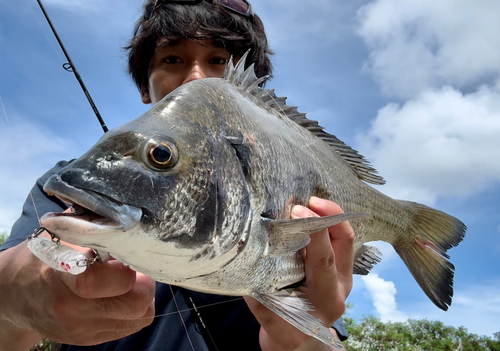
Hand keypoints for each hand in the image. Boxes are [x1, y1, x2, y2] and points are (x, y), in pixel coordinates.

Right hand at [0, 237, 154, 349]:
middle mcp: (70, 306)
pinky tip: (119, 294)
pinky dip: (134, 310)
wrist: (16, 293)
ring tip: (129, 281)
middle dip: (145, 283)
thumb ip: (93, 225)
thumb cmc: (44, 256)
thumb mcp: (62, 233)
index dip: (124, 268)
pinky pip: (131, 326)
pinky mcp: (88, 339)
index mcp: (60, 272)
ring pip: (139, 317)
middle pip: (134, 304)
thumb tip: (125, 216)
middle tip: (137, 269)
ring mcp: (80, 327)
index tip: (128, 255)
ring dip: (143, 297)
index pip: (98, 280)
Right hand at [245, 197, 354, 350]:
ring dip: (330, 215)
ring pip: (345, 238)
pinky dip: (326, 223)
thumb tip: (245, 261)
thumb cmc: (286, 333)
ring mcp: (344, 276)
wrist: (302, 344)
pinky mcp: (339, 269)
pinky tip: (308, 214)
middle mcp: (341, 285)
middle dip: (329, 214)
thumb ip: (259, 294)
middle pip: (345, 241)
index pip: (324, 259)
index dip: (313, 231)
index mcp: (326, 298)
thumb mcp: (271, 319)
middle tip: (308, 200)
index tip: (296, 211)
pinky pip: (338, 240)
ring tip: (308, 202)